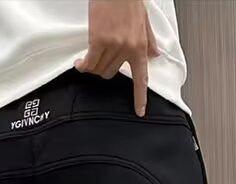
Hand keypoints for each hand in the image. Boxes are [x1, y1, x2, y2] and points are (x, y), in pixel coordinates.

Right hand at [75, 0, 159, 116]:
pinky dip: (83, 65)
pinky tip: (80, 63)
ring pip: (100, 69)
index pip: (141, 78)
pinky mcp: (98, 40)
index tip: (139, 112)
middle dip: (104, 69)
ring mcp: (113, 45)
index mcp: (141, 46)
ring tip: (88, 58)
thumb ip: (149, 40)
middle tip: (99, 61)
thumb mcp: (144, 19)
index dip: (140, 98)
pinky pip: (90, 62)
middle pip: (112, 73)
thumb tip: (155, 55)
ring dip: (93, 67)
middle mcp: (128, 48)